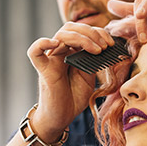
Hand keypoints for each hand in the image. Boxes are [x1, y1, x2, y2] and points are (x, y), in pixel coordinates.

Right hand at [27, 22, 113, 141]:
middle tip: (105, 46)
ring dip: (82, 38)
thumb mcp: (89, 76)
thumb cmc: (73, 97)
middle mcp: (59, 51)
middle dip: (91, 32)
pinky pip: (35, 52)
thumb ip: (92, 61)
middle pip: (71, 27)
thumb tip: (104, 47)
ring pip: (61, 35)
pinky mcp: (44, 70)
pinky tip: (55, 43)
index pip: (81, 30)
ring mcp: (51, 59)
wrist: (61, 117)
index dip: (98, 32)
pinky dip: (43, 43)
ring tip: (97, 50)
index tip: (111, 44)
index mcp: (71, 51)